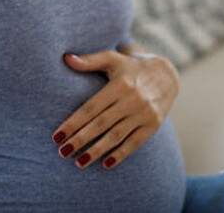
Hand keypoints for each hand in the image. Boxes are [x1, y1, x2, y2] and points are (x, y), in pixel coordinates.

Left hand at [52, 49, 179, 169]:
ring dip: (97, 151)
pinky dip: (120, 154)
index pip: (91, 107)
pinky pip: (135, 143)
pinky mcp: (153, 125)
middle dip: (80, 139)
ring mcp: (144, 113)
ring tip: (79, 163)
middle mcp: (132, 99)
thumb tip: (66, 58)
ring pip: (116, 136)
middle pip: (101, 123)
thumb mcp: (112, 59)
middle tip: (62, 151)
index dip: (73, 123)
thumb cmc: (131, 68)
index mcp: (119, 84)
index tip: (57, 136)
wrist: (166, 75)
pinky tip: (105, 164)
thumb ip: (89, 61)